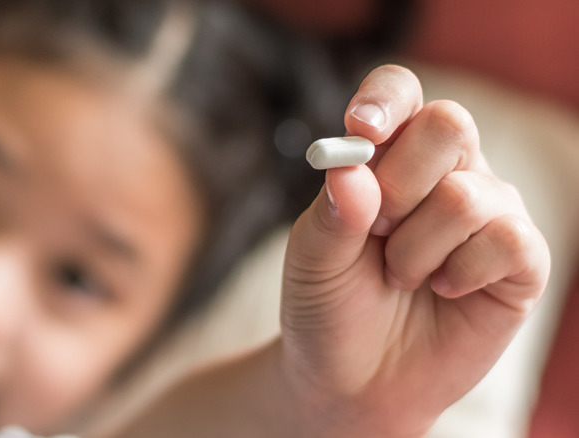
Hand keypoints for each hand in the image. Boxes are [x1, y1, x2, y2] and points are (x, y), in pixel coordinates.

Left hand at [280, 65, 549, 436]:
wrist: (350, 379)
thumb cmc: (328, 306)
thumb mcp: (313, 258)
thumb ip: (332, 213)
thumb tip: (354, 165)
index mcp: (390, 157)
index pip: (401, 94)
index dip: (386, 99)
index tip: (362, 130)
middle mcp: (445, 173)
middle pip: (449, 123)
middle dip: (400, 184)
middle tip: (375, 230)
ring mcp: (487, 214)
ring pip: (468, 195)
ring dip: (417, 249)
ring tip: (401, 277)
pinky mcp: (519, 262)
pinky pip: (508, 240)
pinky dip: (462, 272)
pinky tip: (442, 290)